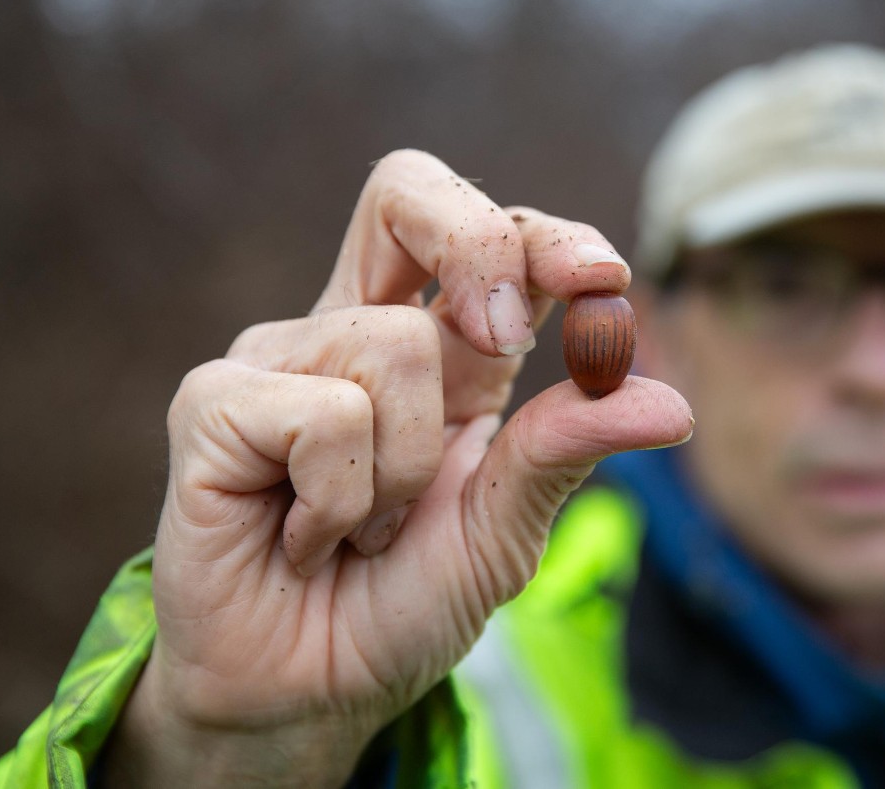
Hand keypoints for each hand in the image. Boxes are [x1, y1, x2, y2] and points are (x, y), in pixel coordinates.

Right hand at [103, 150, 692, 785]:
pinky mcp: (213, 403)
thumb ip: (565, 453)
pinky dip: (341, 501)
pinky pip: (322, 414)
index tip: (603, 281)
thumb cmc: (398, 606)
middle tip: (499, 339)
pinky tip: (306, 539)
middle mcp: (356, 331)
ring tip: (363, 530)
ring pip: (393, 342)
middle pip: (406, 189)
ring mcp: (279, 358)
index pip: (490, 234)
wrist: (305, 696)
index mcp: (442, 352)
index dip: (548, 236)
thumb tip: (672, 404)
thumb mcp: (502, 532)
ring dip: (406, 470)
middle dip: (475, 241)